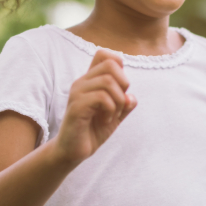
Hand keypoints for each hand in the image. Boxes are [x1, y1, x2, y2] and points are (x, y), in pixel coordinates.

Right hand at [54, 49, 136, 166]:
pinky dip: (111, 110)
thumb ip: (125, 104)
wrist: (74, 151)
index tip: (119, 88)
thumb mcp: (115, 115)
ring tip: (112, 115)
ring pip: (108, 81)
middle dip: (123, 84)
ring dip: (118, 101)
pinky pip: (102, 98)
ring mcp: (78, 93)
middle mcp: (82, 82)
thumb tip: (132, 97)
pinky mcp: (77, 106)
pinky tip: (105, 121)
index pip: (104, 54)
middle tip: (119, 104)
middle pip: (111, 64)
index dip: (119, 66)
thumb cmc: (92, 130)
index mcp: (90, 80)